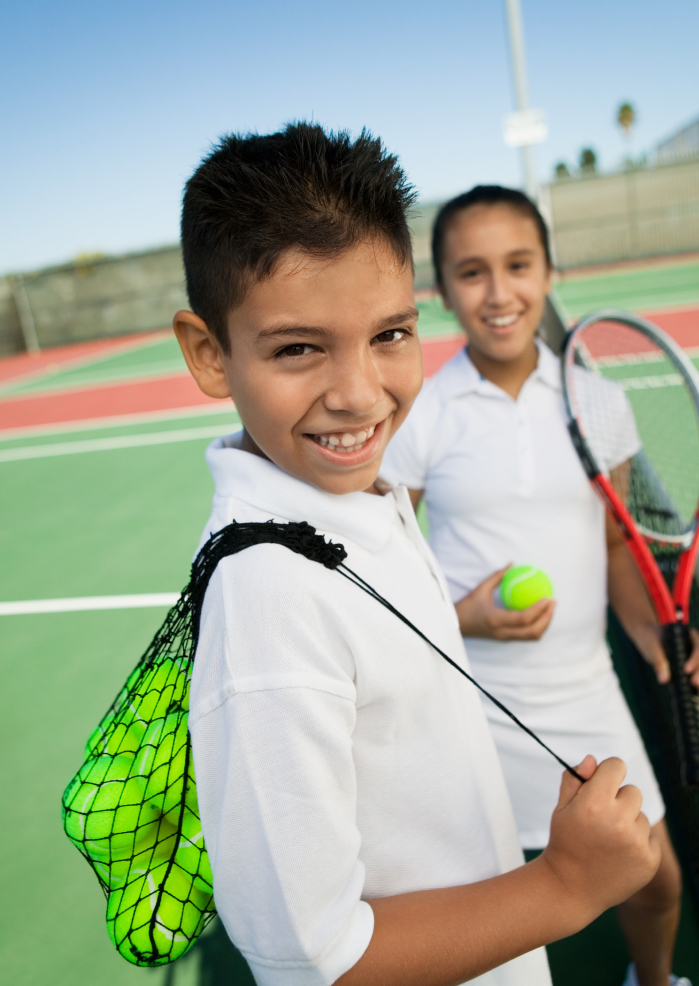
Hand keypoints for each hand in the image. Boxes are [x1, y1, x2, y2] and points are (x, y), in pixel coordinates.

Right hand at [454, 566, 554, 640]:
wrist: (456, 626)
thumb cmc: (467, 606)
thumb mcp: (480, 589)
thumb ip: (497, 577)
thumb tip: (512, 564)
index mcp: (496, 620)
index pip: (523, 619)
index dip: (539, 610)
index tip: (548, 598)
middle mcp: (503, 632)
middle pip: (533, 632)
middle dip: (547, 618)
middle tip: (553, 602)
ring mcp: (505, 638)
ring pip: (532, 637)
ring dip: (544, 624)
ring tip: (550, 608)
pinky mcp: (506, 639)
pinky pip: (527, 635)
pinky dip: (537, 626)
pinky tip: (539, 613)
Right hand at [541, 755, 660, 920]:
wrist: (571, 888)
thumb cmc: (564, 842)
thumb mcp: (561, 807)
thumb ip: (575, 779)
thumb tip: (593, 760)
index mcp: (594, 802)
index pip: (616, 766)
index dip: (607, 774)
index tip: (601, 785)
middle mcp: (619, 820)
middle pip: (632, 791)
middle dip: (618, 800)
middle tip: (602, 819)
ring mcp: (636, 842)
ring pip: (641, 815)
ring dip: (628, 822)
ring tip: (608, 840)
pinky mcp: (650, 860)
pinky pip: (650, 837)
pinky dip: (638, 843)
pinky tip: (619, 854)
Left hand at [633, 624, 698, 686]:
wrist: (647, 637)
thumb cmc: (651, 639)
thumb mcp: (653, 648)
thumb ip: (659, 662)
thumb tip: (664, 680)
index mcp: (689, 636)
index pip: (698, 646)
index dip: (695, 659)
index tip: (686, 670)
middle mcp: (695, 645)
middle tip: (695, 683)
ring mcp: (694, 656)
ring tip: (696, 688)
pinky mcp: (691, 667)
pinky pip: (695, 674)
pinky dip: (696, 685)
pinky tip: (694, 691)